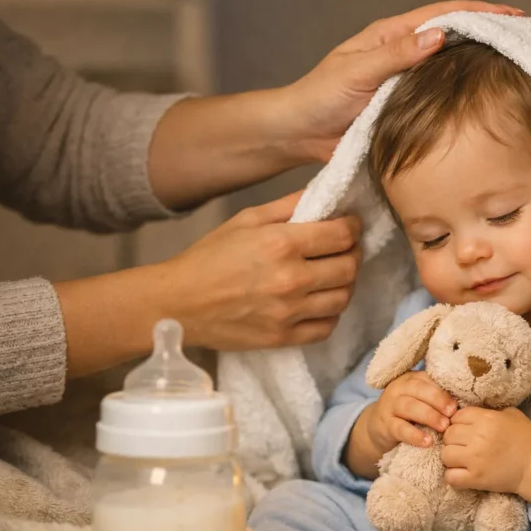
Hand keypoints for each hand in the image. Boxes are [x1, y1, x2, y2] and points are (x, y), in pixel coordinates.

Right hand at [157, 192, 361, 349]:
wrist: (177, 304)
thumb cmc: (209, 257)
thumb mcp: (246, 220)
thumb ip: (287, 206)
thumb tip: (324, 194)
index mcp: (281, 244)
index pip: (342, 235)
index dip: (353, 228)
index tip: (350, 226)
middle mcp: (291, 279)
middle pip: (349, 267)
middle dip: (353, 254)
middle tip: (345, 250)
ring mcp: (289, 312)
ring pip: (343, 298)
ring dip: (345, 284)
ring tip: (334, 275)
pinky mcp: (283, 337)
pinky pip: (326, 327)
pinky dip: (331, 314)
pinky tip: (320, 302)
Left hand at [277, 0, 524, 162]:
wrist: (299, 134)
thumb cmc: (319, 98)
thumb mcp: (356, 72)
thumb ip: (396, 55)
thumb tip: (439, 35)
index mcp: (391, 36)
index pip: (443, 16)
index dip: (480, 14)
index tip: (513, 19)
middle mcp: (403, 54)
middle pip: (454, 37)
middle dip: (490, 34)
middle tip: (526, 41)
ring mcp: (407, 82)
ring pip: (451, 67)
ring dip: (481, 64)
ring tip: (517, 68)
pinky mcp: (407, 109)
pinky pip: (441, 97)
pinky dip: (465, 94)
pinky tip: (485, 101)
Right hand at [365, 371, 457, 452]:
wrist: (378, 428)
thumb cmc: (408, 414)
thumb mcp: (421, 401)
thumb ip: (437, 399)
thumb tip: (464, 404)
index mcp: (412, 379)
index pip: (429, 381)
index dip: (444, 392)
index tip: (457, 405)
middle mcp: (399, 388)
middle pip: (419, 390)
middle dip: (438, 401)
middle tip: (452, 414)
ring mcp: (390, 405)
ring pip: (410, 407)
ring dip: (429, 416)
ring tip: (444, 427)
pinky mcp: (385, 425)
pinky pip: (400, 429)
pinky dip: (415, 435)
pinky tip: (428, 442)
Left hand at [441, 407, 530, 500]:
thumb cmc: (525, 438)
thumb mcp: (511, 414)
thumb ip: (489, 411)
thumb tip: (471, 414)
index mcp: (486, 419)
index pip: (457, 416)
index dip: (458, 422)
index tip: (465, 429)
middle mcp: (478, 437)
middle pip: (448, 434)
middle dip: (453, 439)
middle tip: (463, 445)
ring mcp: (475, 459)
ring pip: (445, 455)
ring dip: (451, 457)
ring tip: (461, 459)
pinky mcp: (475, 478)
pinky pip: (450, 477)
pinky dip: (453, 476)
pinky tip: (461, 473)